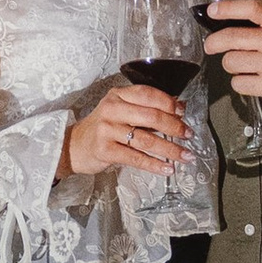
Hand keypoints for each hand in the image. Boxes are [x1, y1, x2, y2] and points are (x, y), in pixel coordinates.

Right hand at [62, 77, 191, 178]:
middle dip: (174, 127)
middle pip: (150, 116)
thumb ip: (147, 108)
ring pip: (146, 139)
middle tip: (188, 135)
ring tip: (185, 156)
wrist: (73, 146)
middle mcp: (112, 109)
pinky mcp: (105, 150)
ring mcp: (107, 130)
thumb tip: (180, 107)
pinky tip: (167, 168)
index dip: (168, 102)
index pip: (147, 94)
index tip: (182, 113)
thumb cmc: (103, 128)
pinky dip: (154, 165)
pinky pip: (136, 158)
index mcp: (118, 95)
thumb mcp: (121, 111)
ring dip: (170, 149)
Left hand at [202, 0, 261, 117]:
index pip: (251, 9)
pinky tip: (251, 78)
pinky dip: (241, 82)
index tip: (212, 11)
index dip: (227, 9)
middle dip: (215, 42)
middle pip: (232, 38)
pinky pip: (239, 83)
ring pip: (232, 62)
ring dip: (232, 64)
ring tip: (242, 63)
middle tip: (211, 44)